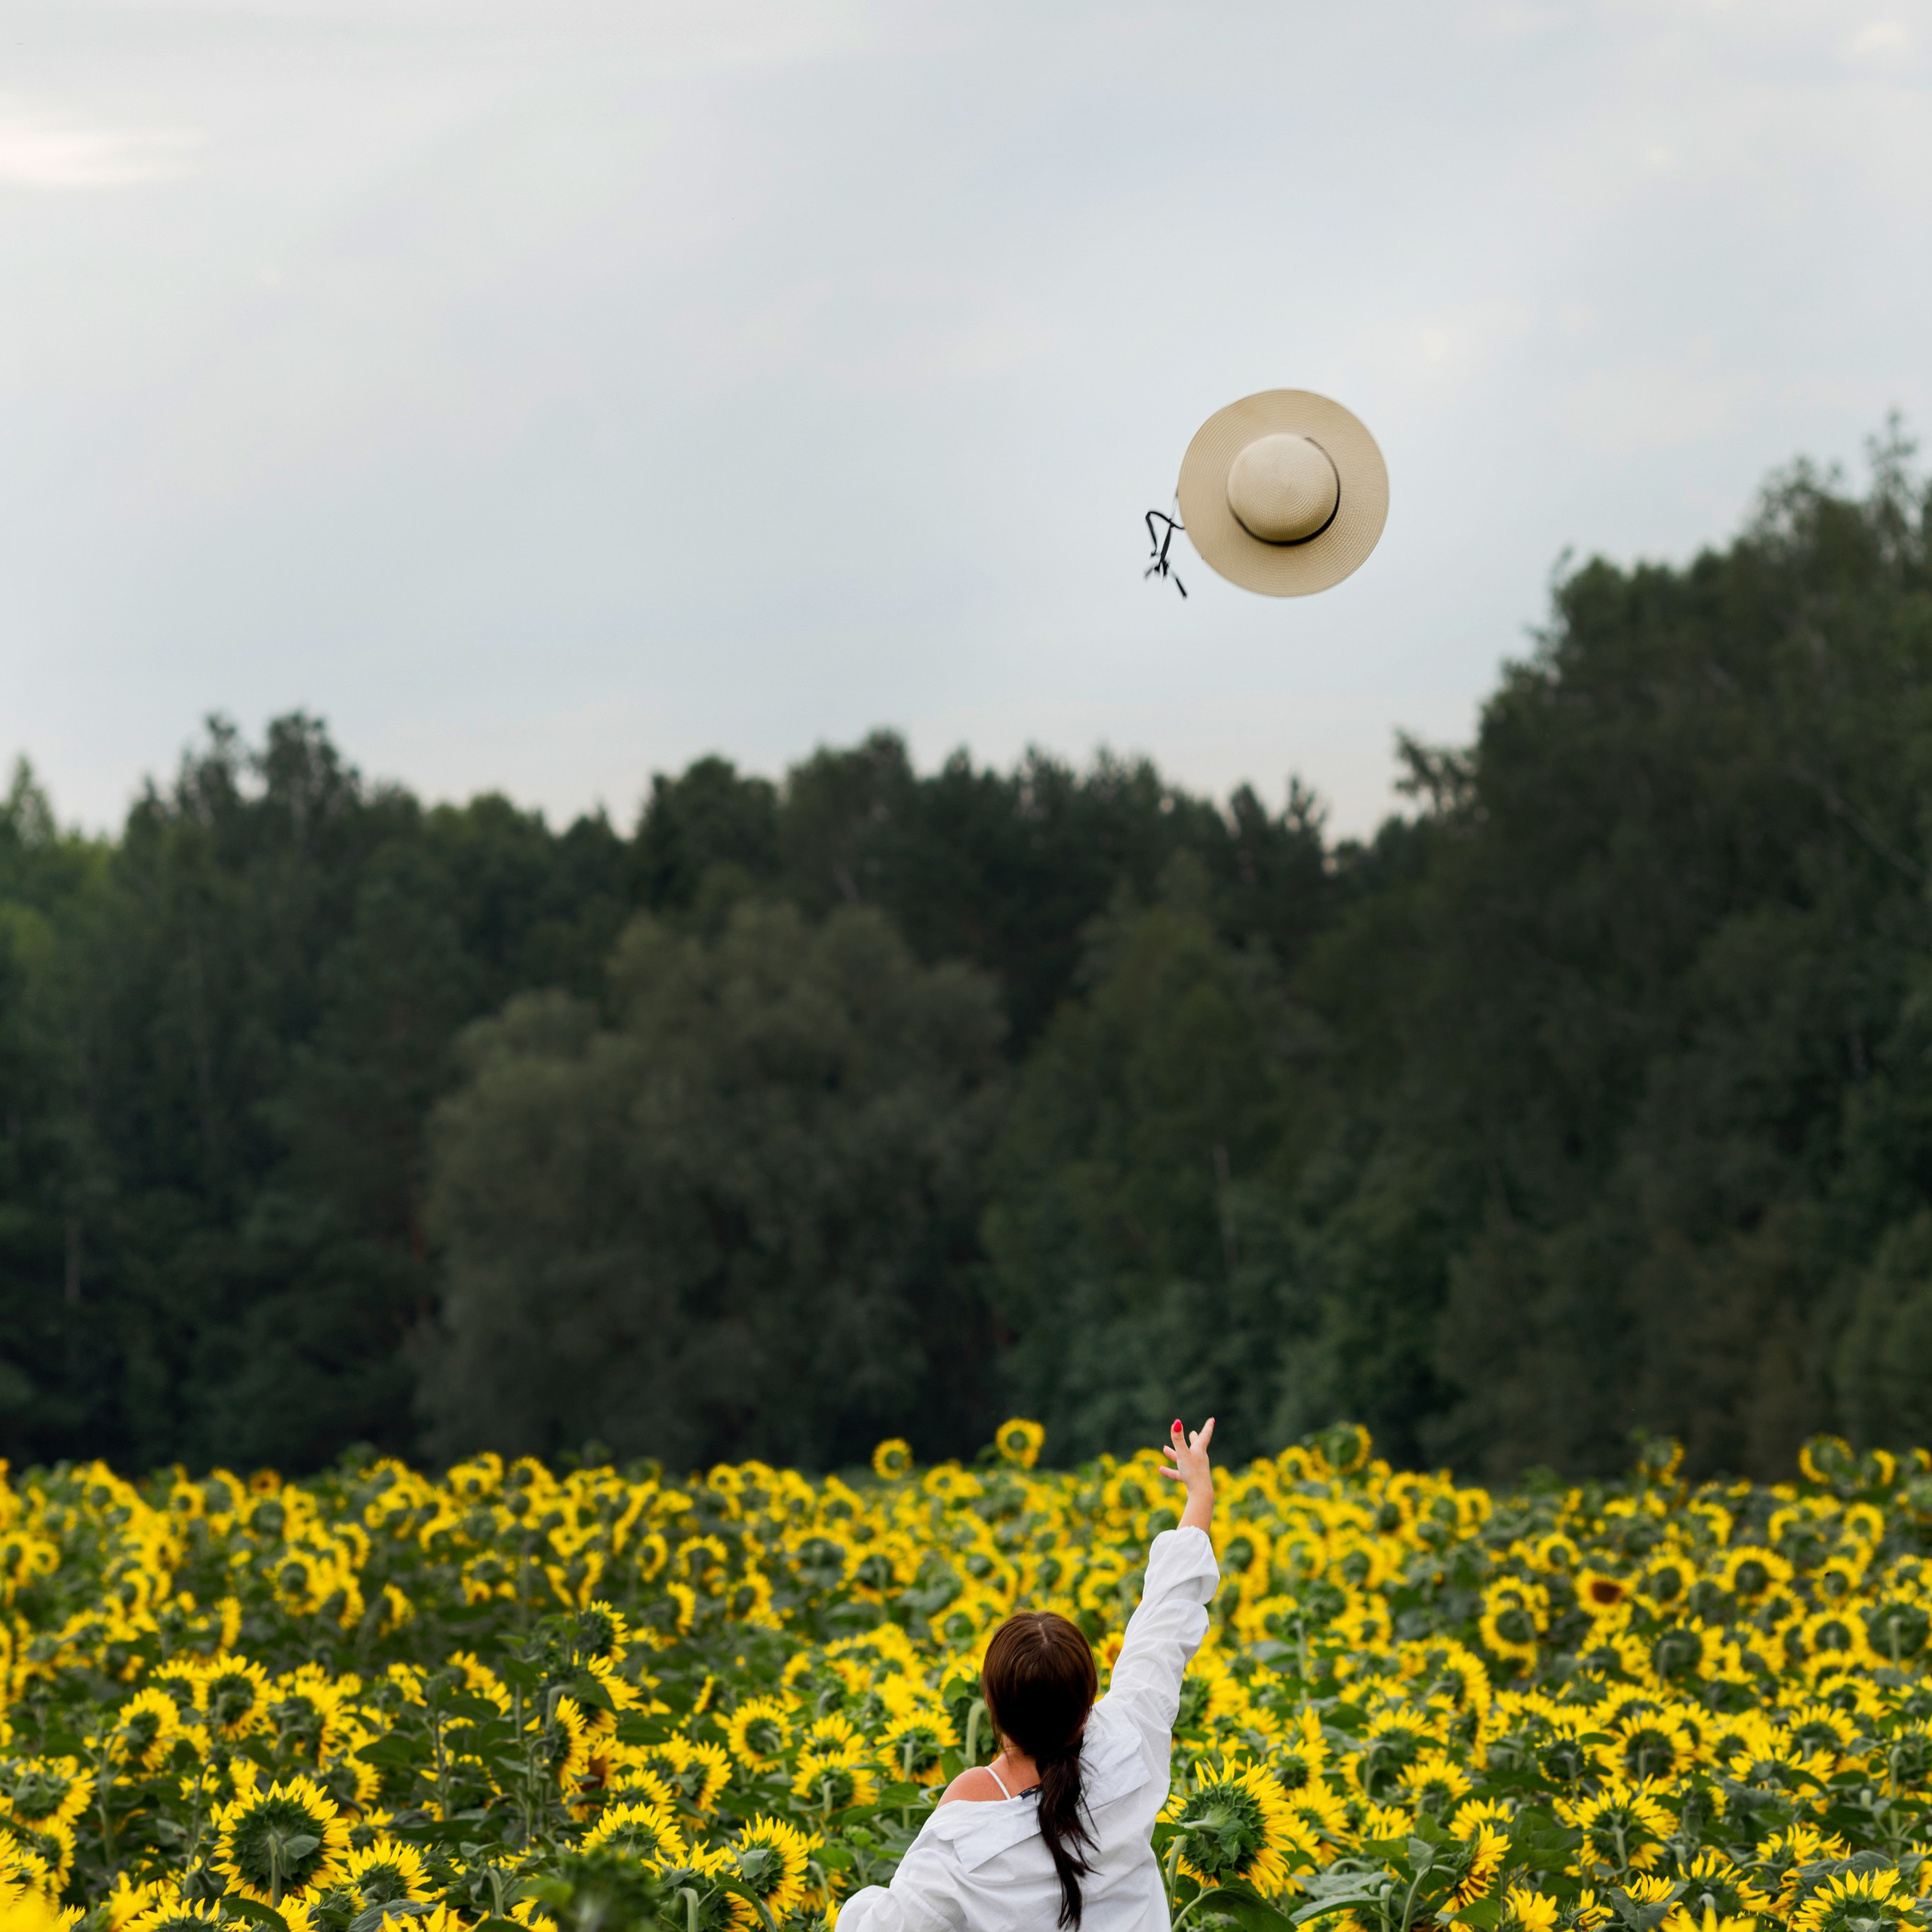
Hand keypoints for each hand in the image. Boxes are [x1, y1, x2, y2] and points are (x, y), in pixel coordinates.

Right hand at [1159, 1416, 1214, 1531]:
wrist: (1200, 1494)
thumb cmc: (1193, 1472)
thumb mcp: (1183, 1454)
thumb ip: (1178, 1439)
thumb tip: (1176, 1422)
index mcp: (1199, 1450)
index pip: (1204, 1435)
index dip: (1207, 1426)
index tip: (1212, 1420)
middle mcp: (1199, 1458)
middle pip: (1197, 1446)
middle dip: (1194, 1439)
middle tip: (1194, 1433)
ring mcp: (1195, 1469)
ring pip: (1185, 1459)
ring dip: (1175, 1454)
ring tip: (1164, 1448)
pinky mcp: (1190, 1480)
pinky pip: (1179, 1473)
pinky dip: (1170, 1471)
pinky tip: (1160, 1469)